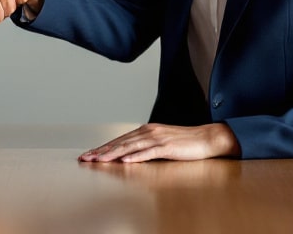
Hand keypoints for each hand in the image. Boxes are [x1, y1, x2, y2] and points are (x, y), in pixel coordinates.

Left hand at [78, 123, 237, 162]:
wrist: (207, 138)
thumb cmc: (185, 142)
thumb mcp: (161, 143)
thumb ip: (145, 146)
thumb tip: (129, 155)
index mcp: (146, 130)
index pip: (120, 140)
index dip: (103, 147)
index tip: (89, 155)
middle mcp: (149, 131)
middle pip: (120, 142)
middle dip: (101, 151)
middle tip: (86, 158)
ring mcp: (158, 138)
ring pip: (130, 146)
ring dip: (113, 153)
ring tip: (100, 160)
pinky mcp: (167, 147)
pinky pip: (149, 152)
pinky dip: (136, 156)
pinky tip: (125, 161)